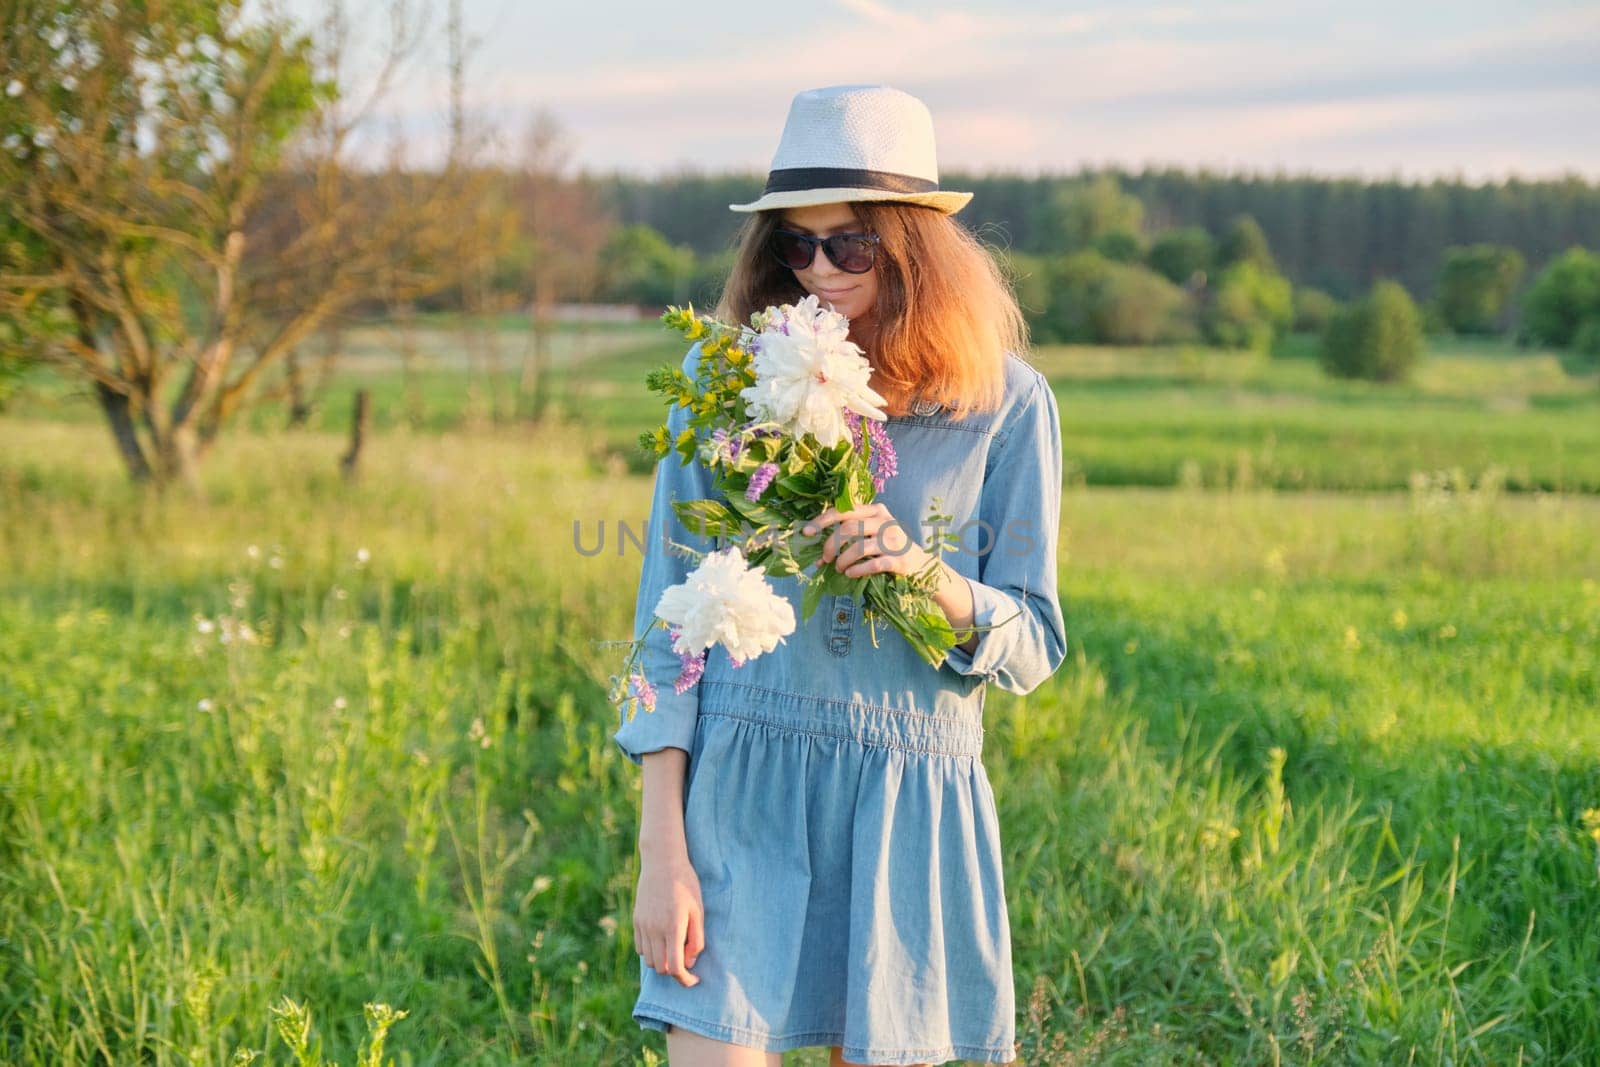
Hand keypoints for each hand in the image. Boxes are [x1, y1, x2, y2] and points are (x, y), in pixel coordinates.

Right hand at [633, 849, 704, 986]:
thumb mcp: (698, 911)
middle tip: (685, 960)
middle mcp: (654, 929)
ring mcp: (643, 925)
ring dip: (661, 962)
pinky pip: (640, 948)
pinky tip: (662, 941)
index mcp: (673, 927)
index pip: (675, 967)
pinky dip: (651, 952)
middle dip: (674, 970)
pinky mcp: (636, 920)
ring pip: (648, 960)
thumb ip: (696, 939)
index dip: (685, 979)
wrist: (662, 862)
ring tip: (674, 949)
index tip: (694, 979)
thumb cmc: (686, 885)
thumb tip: (690, 961)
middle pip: (660, 967)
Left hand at [801, 502, 934, 578]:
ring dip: (842, 561)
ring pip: (858, 548)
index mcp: (875, 510)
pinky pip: (872, 565)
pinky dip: (856, 571)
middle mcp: (885, 521)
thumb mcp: (872, 533)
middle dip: (830, 546)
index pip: (844, 510)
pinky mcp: (898, 559)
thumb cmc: (888, 546)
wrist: (919, 563)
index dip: (822, 521)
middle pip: (848, 529)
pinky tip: (850, 574)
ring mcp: (893, 540)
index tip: (806, 533)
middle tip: (825, 559)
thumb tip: (817, 554)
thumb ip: (849, 536)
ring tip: (839, 569)